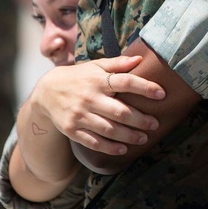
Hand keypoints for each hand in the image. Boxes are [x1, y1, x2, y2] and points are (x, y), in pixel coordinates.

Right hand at [33, 56, 164, 155]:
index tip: (162, 94)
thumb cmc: (78, 77)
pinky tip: (123, 149)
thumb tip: (140, 59)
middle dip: (141, 119)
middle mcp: (89, 98)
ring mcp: (80, 115)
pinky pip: (94, 142)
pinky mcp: (72, 130)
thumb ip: (118, 64)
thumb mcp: (95, 66)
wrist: (46, 92)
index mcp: (98, 80)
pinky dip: (109, 147)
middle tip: (155, 124)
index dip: (145, 87)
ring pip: (109, 129)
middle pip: (120, 111)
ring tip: (144, 138)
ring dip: (129, 136)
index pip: (125, 82)